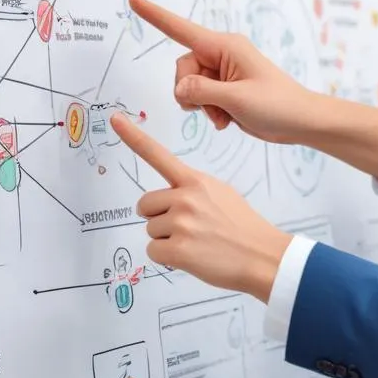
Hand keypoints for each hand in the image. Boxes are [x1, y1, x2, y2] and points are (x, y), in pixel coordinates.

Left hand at [111, 114, 290, 300]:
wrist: (263, 256)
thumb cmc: (242, 227)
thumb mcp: (220, 193)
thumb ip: (191, 189)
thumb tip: (169, 198)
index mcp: (194, 181)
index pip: (158, 155)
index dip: (133, 136)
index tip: (114, 120)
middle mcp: (185, 197)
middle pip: (145, 205)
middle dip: (158, 217)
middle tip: (187, 228)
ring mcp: (181, 223)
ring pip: (150, 230)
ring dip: (166, 239)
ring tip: (196, 242)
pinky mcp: (178, 250)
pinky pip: (153, 251)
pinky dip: (167, 258)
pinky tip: (191, 256)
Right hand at [127, 0, 312, 143]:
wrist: (301, 121)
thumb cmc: (277, 105)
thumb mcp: (236, 99)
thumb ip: (202, 91)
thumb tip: (180, 90)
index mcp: (224, 46)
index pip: (180, 28)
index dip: (154, 15)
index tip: (133, 0)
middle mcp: (220, 54)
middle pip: (182, 68)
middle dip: (190, 93)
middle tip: (215, 108)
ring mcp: (221, 72)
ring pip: (188, 86)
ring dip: (200, 105)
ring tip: (225, 115)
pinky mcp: (223, 88)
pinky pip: (199, 97)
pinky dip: (208, 111)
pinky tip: (227, 119)